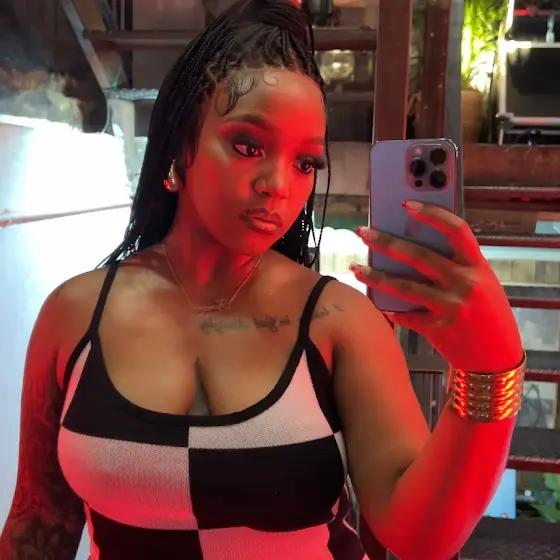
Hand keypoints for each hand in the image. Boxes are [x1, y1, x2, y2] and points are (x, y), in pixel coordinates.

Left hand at [351, 201, 523, 372]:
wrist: (497, 357)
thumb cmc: (486, 312)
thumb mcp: (481, 282)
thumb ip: (454, 265)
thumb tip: (409, 245)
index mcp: (477, 266)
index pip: (456, 230)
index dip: (432, 214)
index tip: (407, 204)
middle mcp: (464, 283)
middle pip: (419, 256)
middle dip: (386, 242)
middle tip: (363, 233)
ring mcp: (450, 307)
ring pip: (404, 287)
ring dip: (375, 276)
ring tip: (355, 268)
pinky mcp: (438, 329)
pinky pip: (405, 315)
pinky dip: (390, 309)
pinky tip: (378, 304)